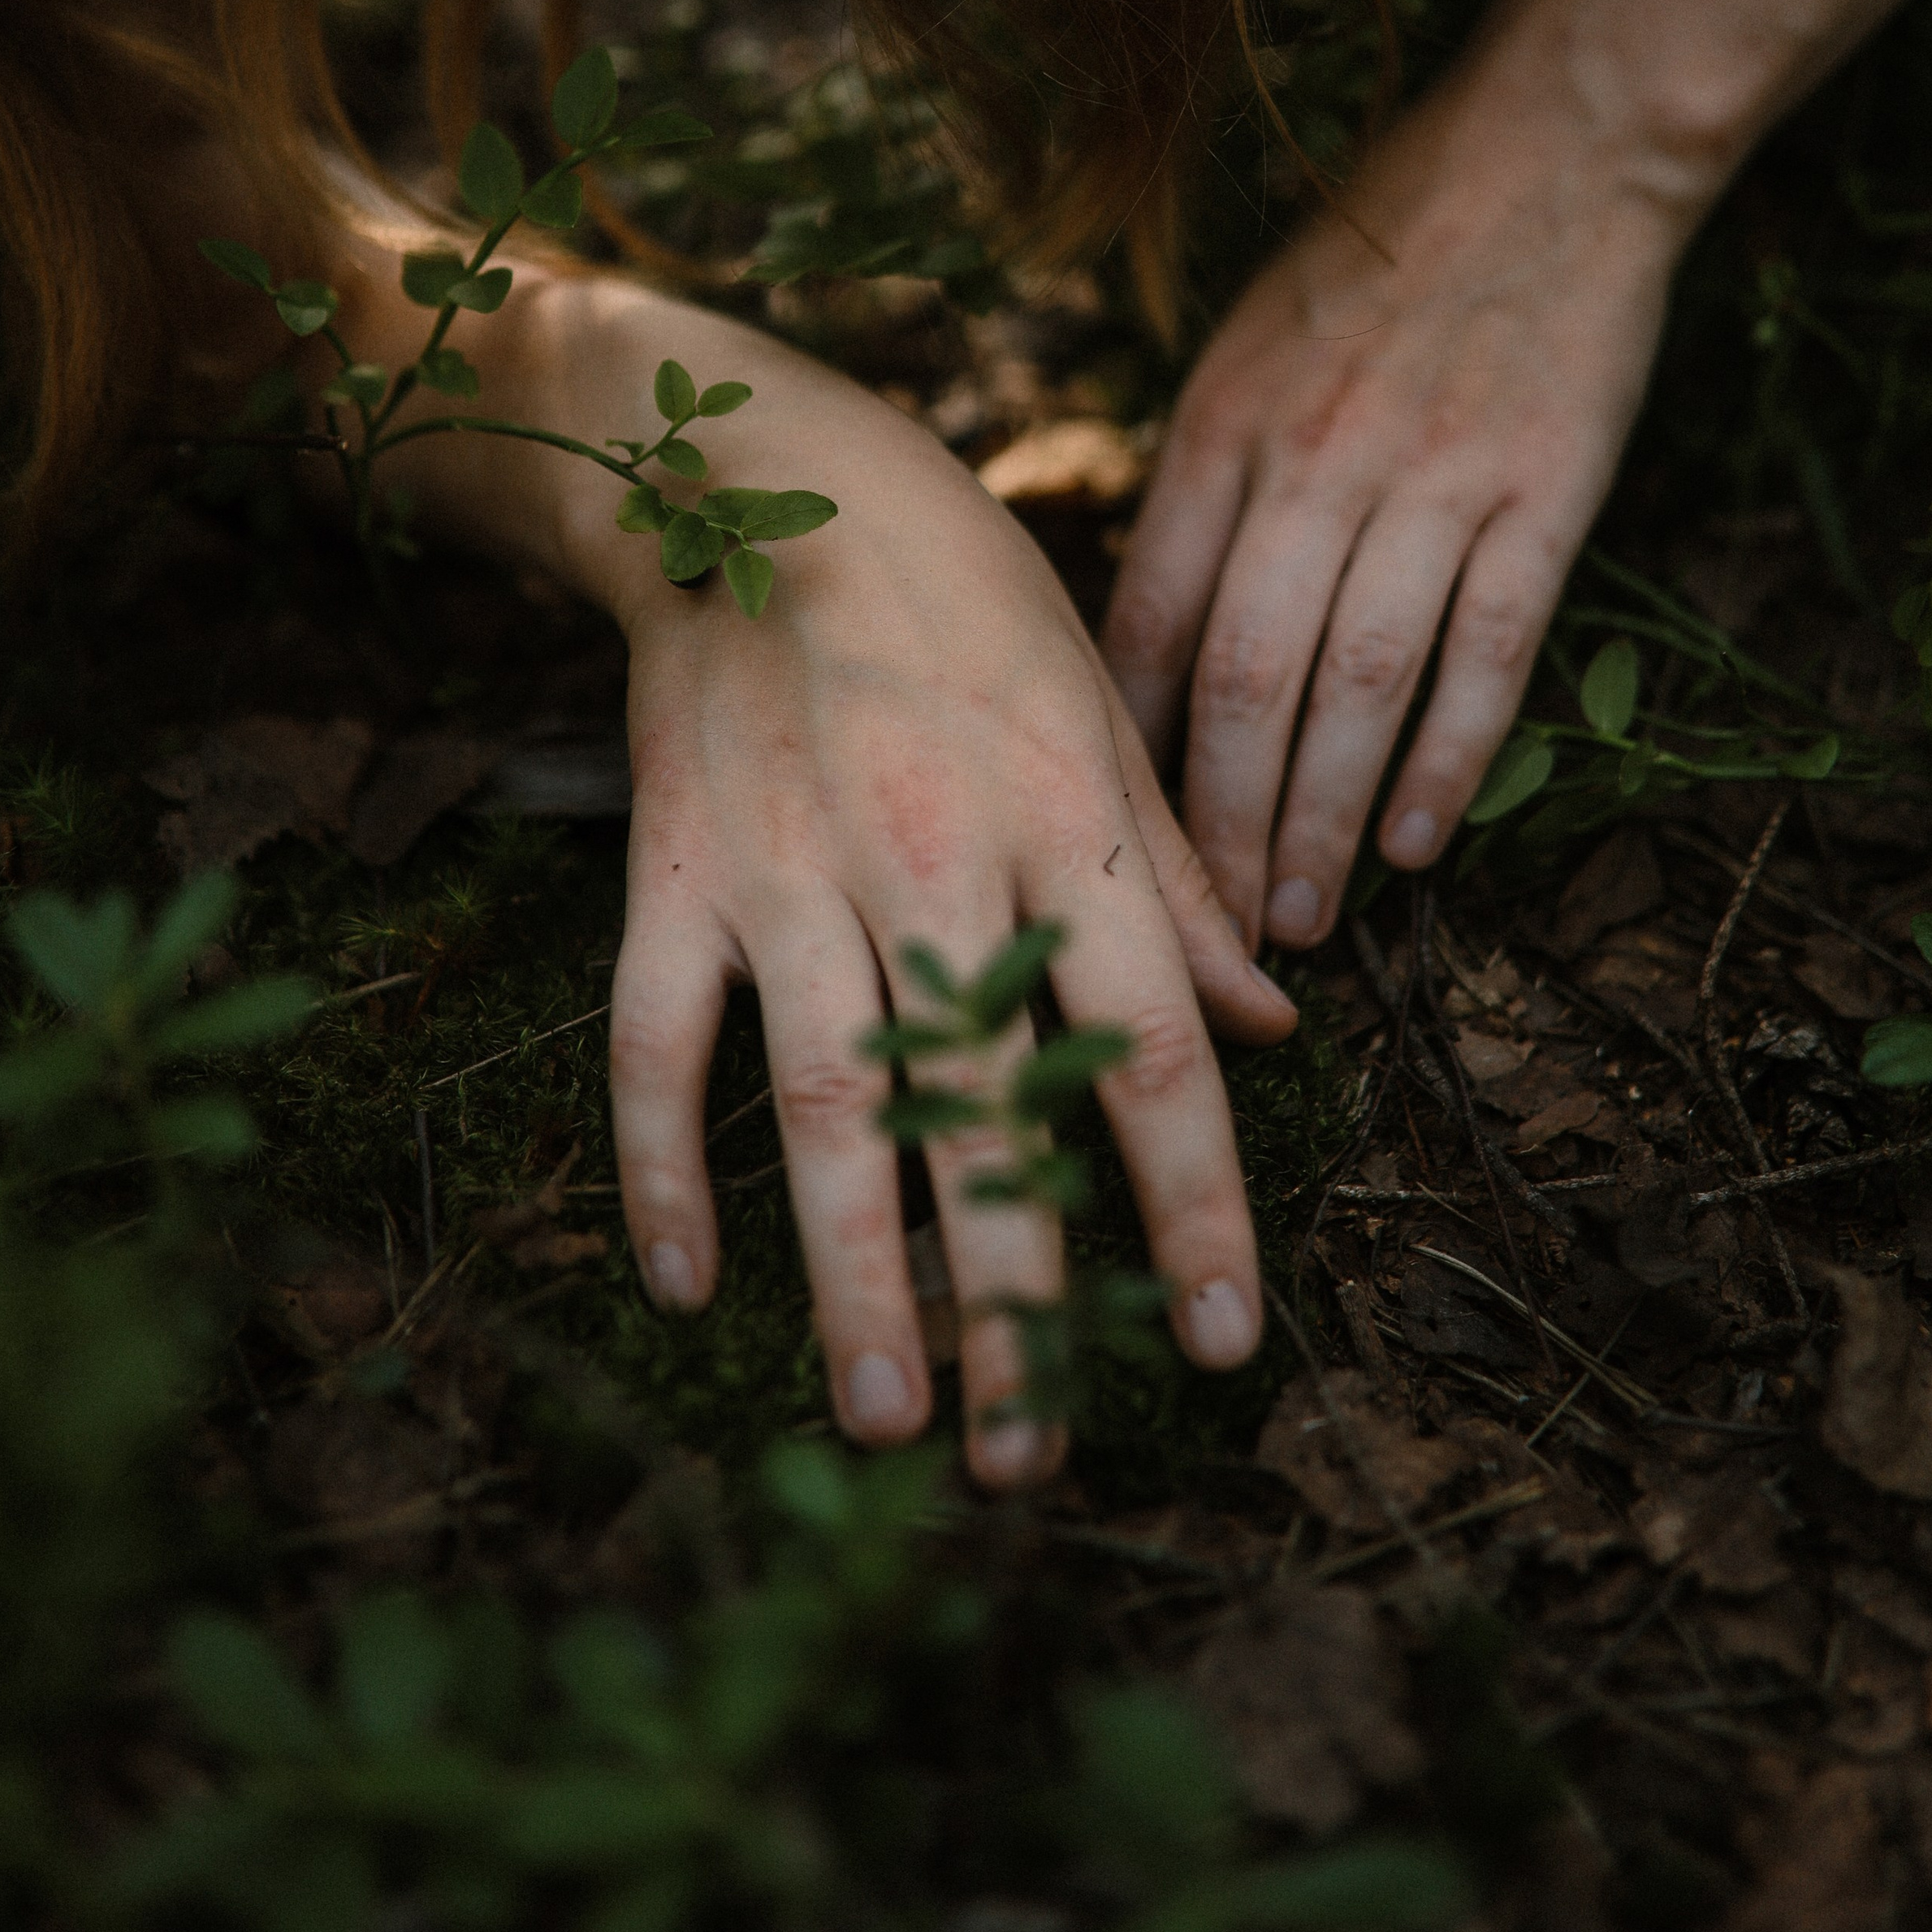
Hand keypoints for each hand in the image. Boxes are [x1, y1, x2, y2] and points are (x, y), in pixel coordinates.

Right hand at [527, 287, 1297, 1490]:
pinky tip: (685, 1286)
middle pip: (986, 1111)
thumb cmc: (965, 593)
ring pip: (829, 1104)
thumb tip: (1275, 1029)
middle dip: (1017, 1297)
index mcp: (1060, 823)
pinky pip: (655, 1040)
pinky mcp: (673, 871)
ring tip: (889, 1419)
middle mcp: (932, 860)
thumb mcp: (1100, 708)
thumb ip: (1178, 884)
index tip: (1221, 1341)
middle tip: (1033, 1455)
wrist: (760, 476)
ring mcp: (790, 871)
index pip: (1150, 1049)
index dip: (1194, 1203)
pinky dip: (661, 1163)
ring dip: (855, 1274)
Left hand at [1103, 52, 1689, 951]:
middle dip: (1221, 820)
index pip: (1150, 617)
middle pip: (1244, 675)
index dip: (1132, 745)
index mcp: (1224, 424)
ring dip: (1323, 816)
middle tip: (1216, 927)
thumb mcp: (1245, 342)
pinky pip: (1486, 652)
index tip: (1122, 838)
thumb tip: (1141, 627)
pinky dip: (1449, 758)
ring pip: (1358, 684)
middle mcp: (1315, 458)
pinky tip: (1420, 841)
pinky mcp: (1543, 495)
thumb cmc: (1379, 253)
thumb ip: (1201, 478)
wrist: (1548, 154)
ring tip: (1306, 915)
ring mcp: (1433, 480)